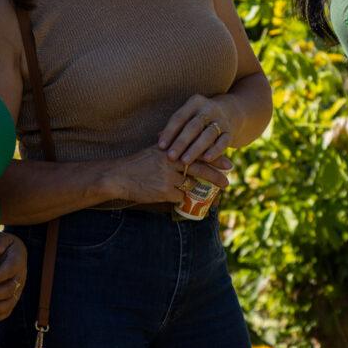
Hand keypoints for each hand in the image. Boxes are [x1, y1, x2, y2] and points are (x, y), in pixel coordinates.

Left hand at [0, 231, 25, 322]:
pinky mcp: (12, 298)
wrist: (14, 253)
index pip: (11, 269)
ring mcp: (17, 289)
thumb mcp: (3, 239)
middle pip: (10, 289)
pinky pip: (8, 310)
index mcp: (18, 260)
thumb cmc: (5, 246)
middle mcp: (20, 277)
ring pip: (10, 302)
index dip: (0, 275)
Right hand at [108, 146, 232, 205]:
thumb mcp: (154, 151)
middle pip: (201, 169)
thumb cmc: (137, 164)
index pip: (199, 152)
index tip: (229, 163)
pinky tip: (173, 197)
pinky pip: (179, 197)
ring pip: (190, 185)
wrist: (118, 176)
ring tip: (207, 194)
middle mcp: (171, 161)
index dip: (215, 158)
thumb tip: (188, 152)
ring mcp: (168, 177)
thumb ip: (171, 150)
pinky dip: (179, 198)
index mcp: (171, 149)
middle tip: (228, 183)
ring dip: (196, 190)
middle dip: (216, 176)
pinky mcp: (164, 191)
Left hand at [157, 94, 232, 164]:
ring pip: (208, 135)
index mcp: (195, 102)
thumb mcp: (188, 116)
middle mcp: (209, 109)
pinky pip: (223, 142)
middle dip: (181, 142)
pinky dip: (215, 151)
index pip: (179, 117)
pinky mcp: (230, 132)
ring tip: (185, 161)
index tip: (160, 146)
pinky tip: (207, 159)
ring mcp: (221, 120)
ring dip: (195, 149)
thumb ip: (175, 127)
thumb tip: (158, 138)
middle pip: (193, 126)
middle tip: (170, 156)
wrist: (230, 112)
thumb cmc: (198, 118)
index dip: (170, 132)